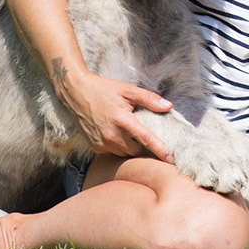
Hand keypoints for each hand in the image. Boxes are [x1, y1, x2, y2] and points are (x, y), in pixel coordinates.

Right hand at [53, 62, 173, 162]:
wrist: (76, 92)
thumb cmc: (103, 89)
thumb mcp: (127, 90)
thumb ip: (148, 99)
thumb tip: (168, 106)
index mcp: (122, 120)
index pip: (146, 139)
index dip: (161, 150)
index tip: (172, 159)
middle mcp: (112, 135)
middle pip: (137, 150)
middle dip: (146, 148)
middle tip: (152, 141)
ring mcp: (102, 143)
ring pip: (125, 154)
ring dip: (132, 148)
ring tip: (135, 136)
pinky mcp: (95, 147)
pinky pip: (113, 152)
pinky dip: (119, 147)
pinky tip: (119, 135)